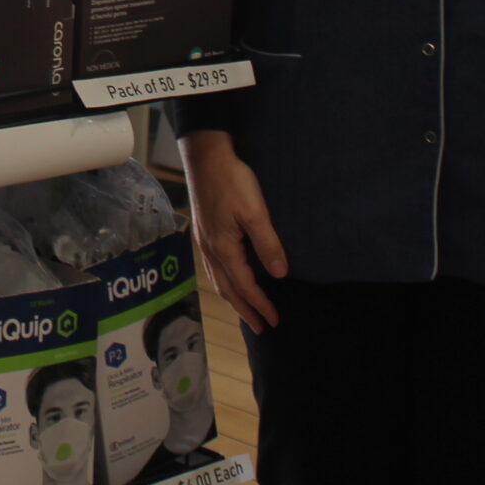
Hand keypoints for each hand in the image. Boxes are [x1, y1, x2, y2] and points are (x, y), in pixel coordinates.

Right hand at [182, 130, 286, 332]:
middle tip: (262, 328)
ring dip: (234, 298)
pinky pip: (214, 268)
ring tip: (246, 310)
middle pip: (228, 289)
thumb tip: (280, 275)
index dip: (260, 305)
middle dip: (245, 310)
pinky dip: (225, 282)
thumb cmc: (233, 181)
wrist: (206, 157)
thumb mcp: (255, 212)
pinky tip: (231, 278)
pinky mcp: (204, 231)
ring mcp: (204, 241)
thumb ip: (267, 244)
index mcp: (224, 248)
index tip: (275, 320)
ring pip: (218, 279)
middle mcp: (211, 249)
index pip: (245, 286)